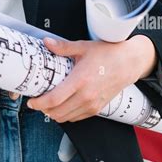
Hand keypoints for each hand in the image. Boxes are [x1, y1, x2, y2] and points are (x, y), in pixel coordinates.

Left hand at [27, 35, 156, 122]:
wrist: (130, 62)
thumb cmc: (110, 54)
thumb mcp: (84, 47)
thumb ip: (63, 47)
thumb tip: (47, 43)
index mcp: (80, 80)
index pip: (53, 100)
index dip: (39, 103)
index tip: (32, 101)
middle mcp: (86, 96)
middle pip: (57, 112)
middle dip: (44, 109)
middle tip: (39, 101)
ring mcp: (92, 104)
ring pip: (66, 118)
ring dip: (55, 113)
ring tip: (50, 103)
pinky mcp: (97, 108)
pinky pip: (77, 118)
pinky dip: (67, 114)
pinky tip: (65, 105)